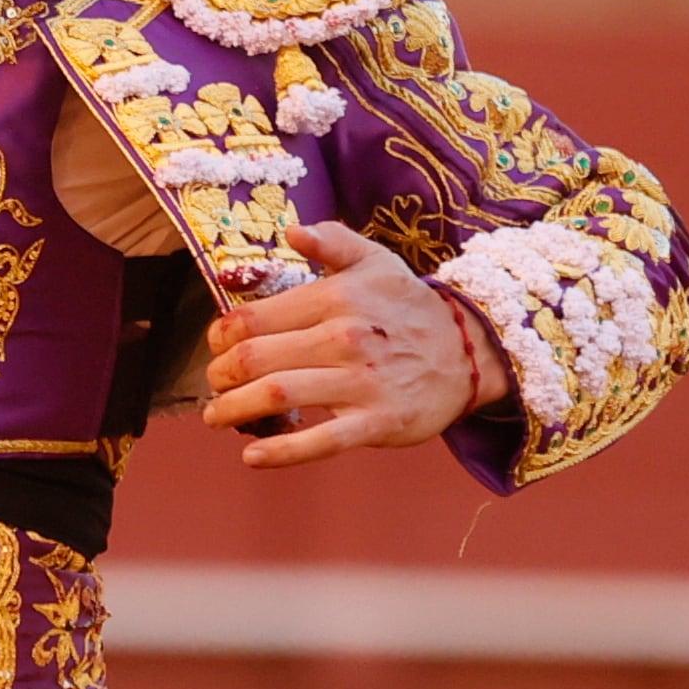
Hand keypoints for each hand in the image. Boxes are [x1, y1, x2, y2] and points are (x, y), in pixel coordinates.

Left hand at [199, 222, 509, 469]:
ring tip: (217, 416)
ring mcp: (362, 382)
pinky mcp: (378, 422)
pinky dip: (282, 452)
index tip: (216, 347)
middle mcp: (344, 337)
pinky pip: (322, 441)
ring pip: (278, 395)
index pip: (252, 319)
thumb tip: (292, 230)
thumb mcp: (376, 261)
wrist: (473, 350)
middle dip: (221, 375)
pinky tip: (251, 457)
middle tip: (214, 384)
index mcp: (335, 298)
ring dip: (234, 409)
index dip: (220, 337)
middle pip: (256, 358)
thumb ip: (332, 240)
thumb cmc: (409, 307)